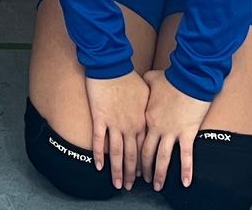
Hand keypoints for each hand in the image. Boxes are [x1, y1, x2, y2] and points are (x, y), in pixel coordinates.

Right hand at [84, 71, 150, 191]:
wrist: (111, 66)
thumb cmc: (128, 77)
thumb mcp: (146, 92)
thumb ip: (148, 107)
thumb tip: (153, 113)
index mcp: (142, 121)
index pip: (144, 148)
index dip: (143, 164)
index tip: (142, 175)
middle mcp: (130, 126)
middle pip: (132, 155)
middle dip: (132, 174)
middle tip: (130, 186)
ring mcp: (115, 123)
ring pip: (117, 153)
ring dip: (118, 171)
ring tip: (117, 184)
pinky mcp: (100, 118)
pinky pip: (100, 141)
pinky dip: (99, 155)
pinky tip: (98, 166)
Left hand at [141, 71, 211, 191]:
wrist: (189, 78)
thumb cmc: (171, 78)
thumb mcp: (152, 79)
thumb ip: (145, 83)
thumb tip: (142, 80)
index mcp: (146, 117)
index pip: (137, 139)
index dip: (133, 153)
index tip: (131, 163)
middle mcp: (156, 127)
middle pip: (146, 153)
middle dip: (143, 169)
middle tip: (140, 180)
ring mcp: (171, 132)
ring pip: (162, 158)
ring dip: (159, 174)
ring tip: (157, 186)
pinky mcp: (187, 133)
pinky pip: (186, 156)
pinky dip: (186, 170)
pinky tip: (186, 183)